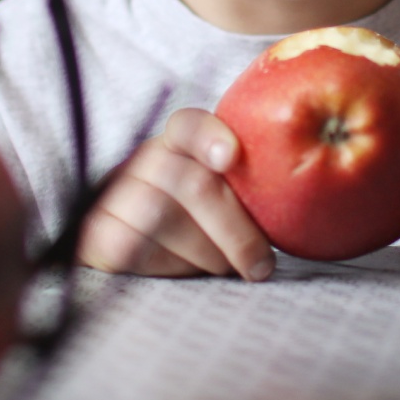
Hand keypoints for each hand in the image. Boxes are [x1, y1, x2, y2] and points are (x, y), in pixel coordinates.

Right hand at [77, 108, 275, 280]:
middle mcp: (145, 161)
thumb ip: (248, 189)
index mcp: (178, 143)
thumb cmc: (196, 221)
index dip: (210, 137)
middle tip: (259, 265)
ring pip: (161, 217)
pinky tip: (187, 274)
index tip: (230, 158)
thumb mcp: (222, 195)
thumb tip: (304, 204)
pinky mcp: (95, 232)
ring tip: (224, 269)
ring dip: (204, 253)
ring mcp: (116, 194)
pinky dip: (168, 266)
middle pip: (190, 183)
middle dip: (233, 230)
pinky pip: (130, 248)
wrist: (125, 240)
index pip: (189, 125)